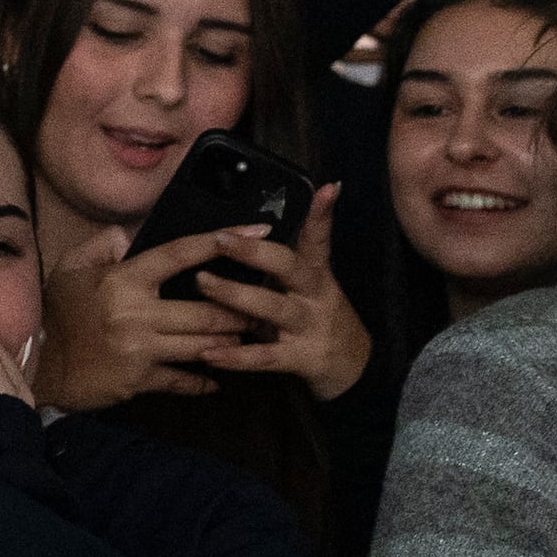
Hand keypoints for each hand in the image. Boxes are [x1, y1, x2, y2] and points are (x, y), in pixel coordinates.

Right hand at [31, 227, 259, 409]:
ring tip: (248, 336)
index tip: (257, 232)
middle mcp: (137, 312)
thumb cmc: (56, 313)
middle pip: (206, 310)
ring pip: (202, 344)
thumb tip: (126, 233)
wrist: (37, 365)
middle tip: (262, 306)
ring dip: (229, 341)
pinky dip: (202, 381)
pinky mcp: (140, 380)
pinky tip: (215, 381)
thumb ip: (99, 245)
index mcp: (124, 278)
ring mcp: (141, 349)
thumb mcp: (69, 269)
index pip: (181, 254)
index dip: (220, 242)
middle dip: (240, 310)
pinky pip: (182, 380)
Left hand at [182, 188, 370, 400]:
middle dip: (255, 251)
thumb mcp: (307, 288)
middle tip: (220, 238)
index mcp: (315, 274)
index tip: (328, 187)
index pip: (318, 238)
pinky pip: (265, 357)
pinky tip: (208, 353)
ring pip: (272, 307)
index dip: (321, 214)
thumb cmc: (317, 319)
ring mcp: (308, 327)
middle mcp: (314, 296)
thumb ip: (281, 264)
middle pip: (290, 266)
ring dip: (235, 295)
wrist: (353, 369)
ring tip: (203, 283)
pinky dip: (235, 357)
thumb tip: (245, 232)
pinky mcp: (300, 359)